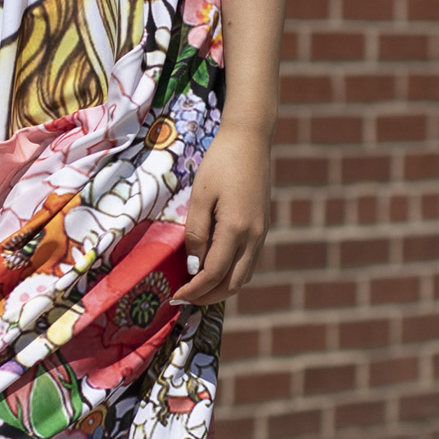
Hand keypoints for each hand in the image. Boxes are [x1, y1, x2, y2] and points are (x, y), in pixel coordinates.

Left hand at [171, 123, 271, 303]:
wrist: (250, 140)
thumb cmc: (220, 164)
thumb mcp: (200, 197)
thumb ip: (196, 234)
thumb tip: (194, 267)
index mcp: (237, 229)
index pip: (213, 274)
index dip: (193, 290)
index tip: (175, 297)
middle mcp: (254, 237)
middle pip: (234, 284)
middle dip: (208, 297)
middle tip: (184, 298)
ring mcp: (262, 234)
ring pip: (245, 276)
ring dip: (222, 288)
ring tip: (197, 288)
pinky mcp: (263, 228)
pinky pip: (249, 262)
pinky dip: (232, 273)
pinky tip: (214, 268)